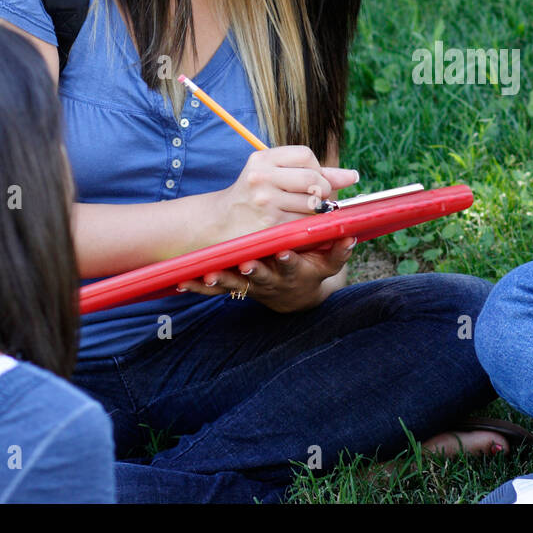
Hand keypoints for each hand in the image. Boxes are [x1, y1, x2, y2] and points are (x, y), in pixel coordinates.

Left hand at [177, 238, 354, 312]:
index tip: (284, 252)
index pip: (293, 265)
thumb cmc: (313, 269)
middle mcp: (272, 281)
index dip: (289, 260)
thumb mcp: (328, 262)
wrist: (294, 296)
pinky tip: (182, 281)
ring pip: (235, 285)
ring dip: (221, 280)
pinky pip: (215, 289)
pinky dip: (199, 285)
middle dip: (253, 272)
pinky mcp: (236, 287)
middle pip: (261, 278)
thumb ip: (338, 250)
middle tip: (244, 264)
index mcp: (294, 271)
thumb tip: (350, 235)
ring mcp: (252, 285)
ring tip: (208, 273)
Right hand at [216, 145, 358, 240]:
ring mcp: (265, 202)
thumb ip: (314, 172)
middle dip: (323, 190)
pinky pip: (305, 223)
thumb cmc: (254, 195)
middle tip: (318, 199)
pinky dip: (310, 226)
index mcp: (262, 159)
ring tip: (306, 212)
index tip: (313, 179)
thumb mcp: (274, 174)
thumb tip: (353, 176)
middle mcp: (262, 177)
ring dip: (318, 211)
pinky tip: (300, 225)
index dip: (317, 168)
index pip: (306, 156)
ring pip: (313, 203)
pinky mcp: (270, 226)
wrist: (219, 223)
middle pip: (313, 179)